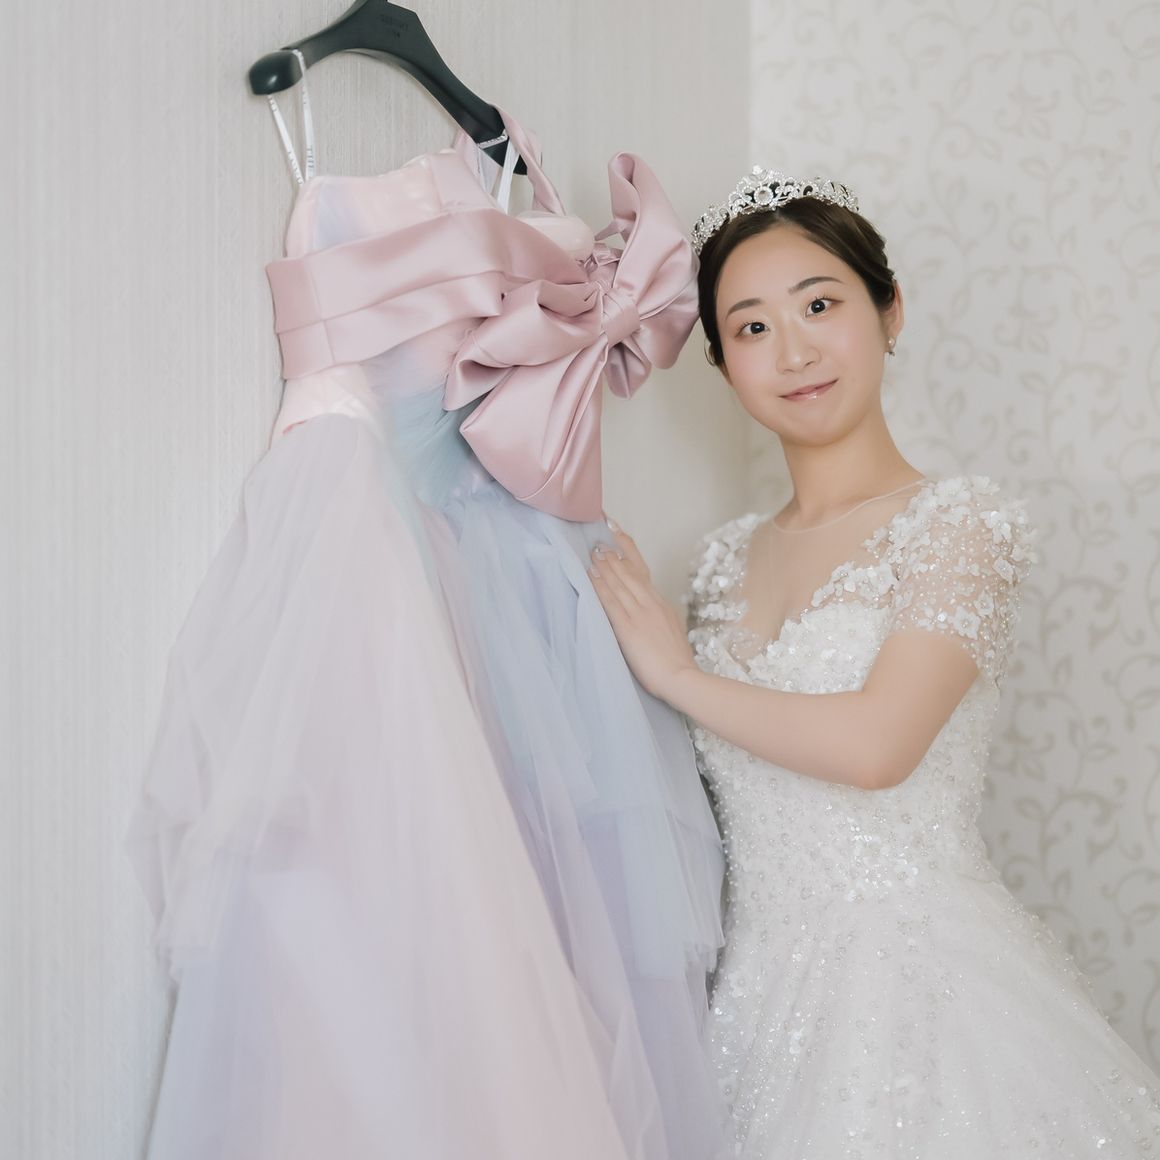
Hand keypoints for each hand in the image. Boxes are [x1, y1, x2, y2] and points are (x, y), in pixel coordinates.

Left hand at [588, 524, 697, 702]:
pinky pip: (611, 601)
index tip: (618, 539)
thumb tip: (650, 616)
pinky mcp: (628, 627)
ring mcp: (639, 614)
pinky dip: (600, 585)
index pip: (642, 574)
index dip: (629, 555)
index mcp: (661, 605)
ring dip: (604, 566)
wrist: (681, 678)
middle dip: (614, 555)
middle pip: (630, 573)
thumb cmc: (677, 662)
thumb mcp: (671, 633)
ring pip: (619, 583)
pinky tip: (590, 575)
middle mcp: (651, 603)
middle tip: (599, 540)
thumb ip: (660, 620)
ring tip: (593, 552)